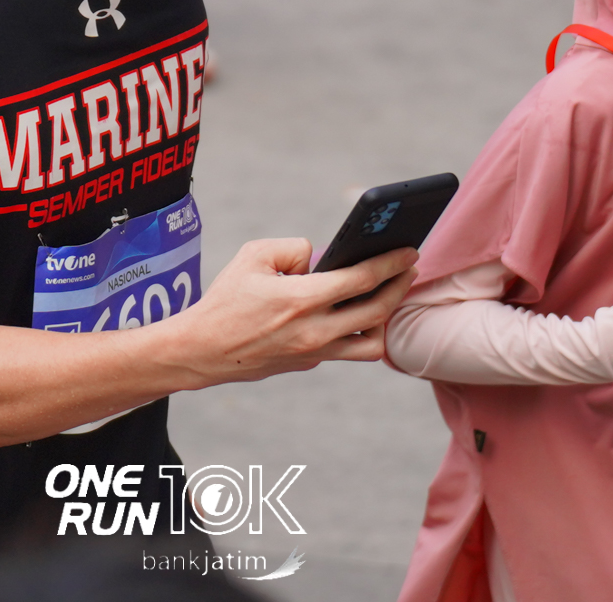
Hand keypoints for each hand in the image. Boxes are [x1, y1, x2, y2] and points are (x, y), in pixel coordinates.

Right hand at [169, 239, 419, 383]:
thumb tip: (320, 258)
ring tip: (387, 295)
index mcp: (302, 299)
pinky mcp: (308, 364)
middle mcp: (314, 331)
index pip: (362, 279)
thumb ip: (293, 248)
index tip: (409, 251)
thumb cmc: (226, 299)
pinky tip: (356, 312)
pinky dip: (357, 330)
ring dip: (385, 318)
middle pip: (378, 311)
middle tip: (410, 269)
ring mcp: (314, 353)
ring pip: (371, 343)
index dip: (391, 263)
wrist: (203, 350)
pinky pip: (345, 348)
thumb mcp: (253, 255)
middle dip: (400, 286)